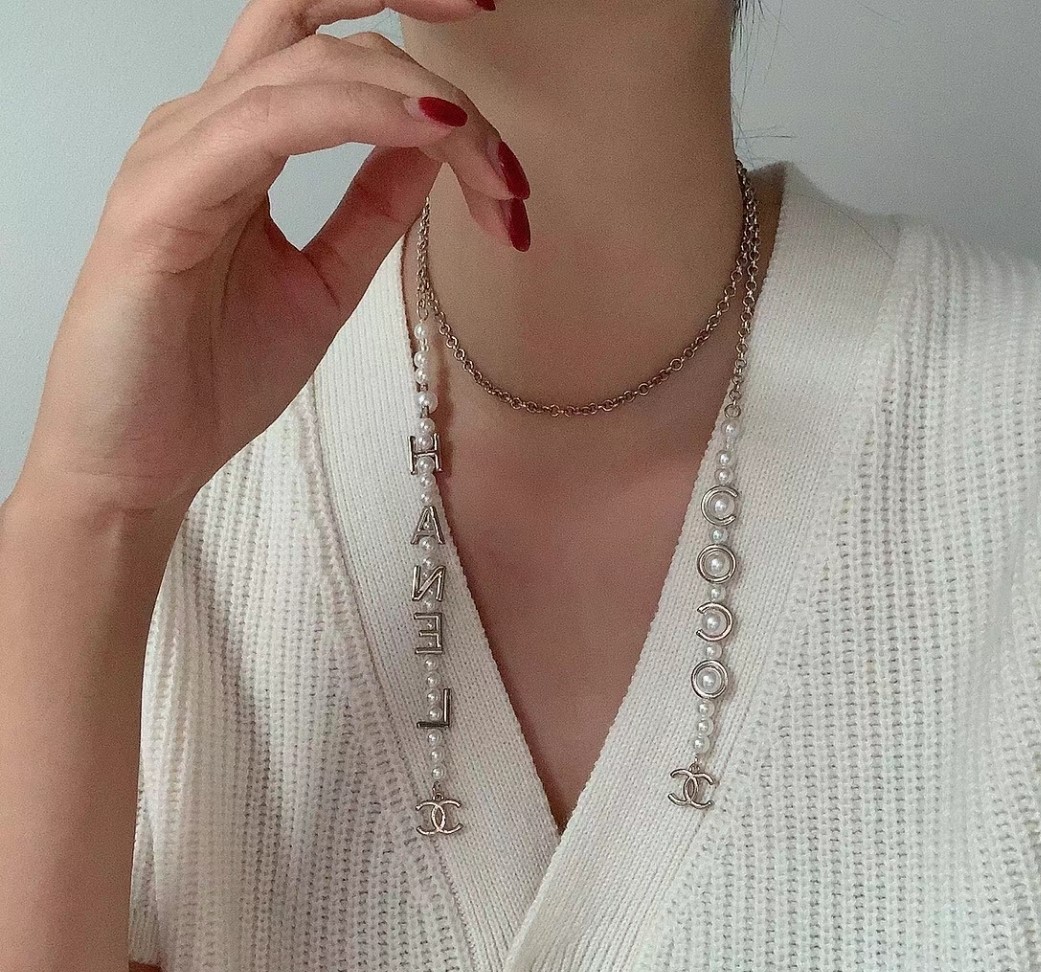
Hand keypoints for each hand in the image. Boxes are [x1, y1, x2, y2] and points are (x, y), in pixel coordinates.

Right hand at [14, 0, 528, 519]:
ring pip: (309, 67)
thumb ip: (373, 208)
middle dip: (433, 63)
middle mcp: (203, 130)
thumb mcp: (325, 283)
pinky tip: (428, 131)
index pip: (328, 51)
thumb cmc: (210, 378)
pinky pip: (270, 123)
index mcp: (237, 144)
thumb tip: (434, 145)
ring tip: (488, 161)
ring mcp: (177, 155)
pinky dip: (358, 114)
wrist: (137, 463)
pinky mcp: (162, 200)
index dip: (417, 50)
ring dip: (419, 101)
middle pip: (322, 32)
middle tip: (507, 158)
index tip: (497, 125)